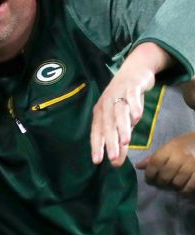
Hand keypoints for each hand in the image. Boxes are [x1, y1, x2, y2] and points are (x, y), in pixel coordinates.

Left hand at [90, 43, 168, 165]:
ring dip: (122, 127)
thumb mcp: (121, 120)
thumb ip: (120, 140)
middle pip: (107, 124)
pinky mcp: (131, 87)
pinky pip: (132, 97)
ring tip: (126, 141)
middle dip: (109, 141)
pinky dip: (134, 106)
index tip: (97, 161)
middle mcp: (106, 104)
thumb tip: (116, 162)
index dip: (96, 146)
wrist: (133, 72)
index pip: (96, 131)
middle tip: (112, 157)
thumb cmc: (124, 100)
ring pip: (119, 112)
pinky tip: (137, 117)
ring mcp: (118, 94)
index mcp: (100, 112)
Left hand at [137, 131, 194, 194]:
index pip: (155, 163)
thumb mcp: (168, 147)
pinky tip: (181, 189)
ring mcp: (192, 165)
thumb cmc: (184, 146)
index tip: (148, 179)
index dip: (149, 174)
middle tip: (159, 184)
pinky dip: (183, 191)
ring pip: (176, 184)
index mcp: (170, 148)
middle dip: (159, 183)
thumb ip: (154, 157)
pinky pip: (189, 187)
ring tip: (170, 185)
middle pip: (164, 176)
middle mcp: (180, 157)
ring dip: (171, 187)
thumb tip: (138, 166)